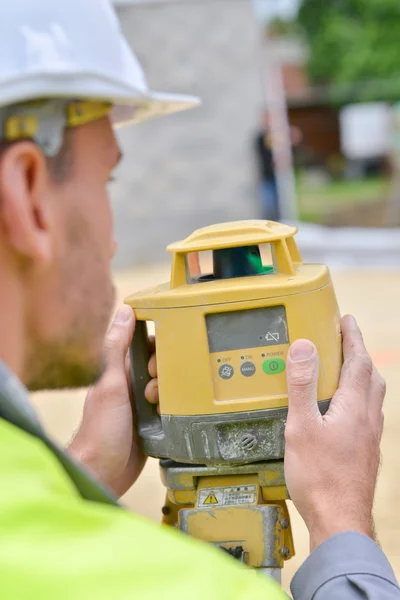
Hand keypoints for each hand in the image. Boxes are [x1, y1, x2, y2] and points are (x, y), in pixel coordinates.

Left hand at [68, 305, 157, 497]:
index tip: (163, 356)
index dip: (159, 347)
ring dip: (172, 395)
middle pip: (163, 367)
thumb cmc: (100, 430)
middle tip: (156, 390)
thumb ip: (116, 347)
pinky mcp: (153, 425)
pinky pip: (172, 409)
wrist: (103, 473)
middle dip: (168, 374)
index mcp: (121, 372)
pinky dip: (176, 410)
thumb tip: (125, 310)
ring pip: (170, 388)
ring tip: (159, 407)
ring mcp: (143, 407)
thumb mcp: (110, 384)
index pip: (147, 346)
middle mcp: (133, 387)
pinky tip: (176, 416)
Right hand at [284, 315, 385, 550]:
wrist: (340, 521)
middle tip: (346, 340)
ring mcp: (369, 437)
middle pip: (371, 376)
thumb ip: (302, 385)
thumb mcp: (301, 427)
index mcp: (353, 407)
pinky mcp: (365, 452)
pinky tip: (343, 410)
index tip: (346, 320)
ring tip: (345, 369)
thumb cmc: (320, 478)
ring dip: (362, 375)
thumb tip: (305, 347)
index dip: (352, 338)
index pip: (358, 361)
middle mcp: (367, 419)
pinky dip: (358, 398)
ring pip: (372, 396)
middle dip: (360, 353)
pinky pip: (367, 413)